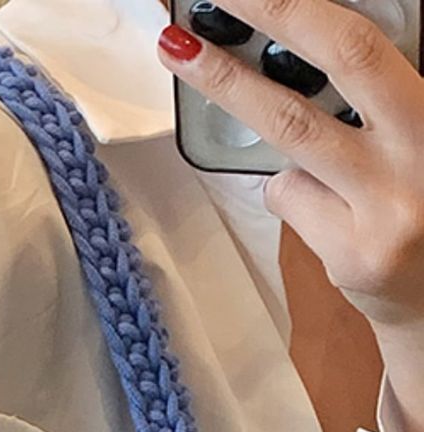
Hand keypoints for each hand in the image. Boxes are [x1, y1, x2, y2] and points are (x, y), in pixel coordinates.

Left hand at [157, 0, 423, 431]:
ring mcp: (381, 213)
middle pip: (313, 92)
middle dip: (243, 49)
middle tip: (186, 23)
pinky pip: (291, 198)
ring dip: (230, 92)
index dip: (294, 11)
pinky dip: (290, 184)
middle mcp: (413, 160)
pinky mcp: (351, 256)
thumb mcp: (412, 129)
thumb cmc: (420, 192)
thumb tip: (293, 36)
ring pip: (292, 145)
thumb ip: (376, 92)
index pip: (359, 47)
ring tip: (182, 53)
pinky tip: (320, 195)